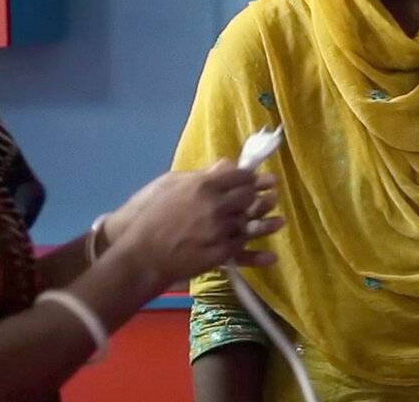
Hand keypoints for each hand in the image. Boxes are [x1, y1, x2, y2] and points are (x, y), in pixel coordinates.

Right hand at [113, 160, 282, 283]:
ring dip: (265, 222)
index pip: (239, 177)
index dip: (254, 178)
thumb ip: (202, 174)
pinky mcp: (218, 254)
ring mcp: (219, 231)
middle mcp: (216, 206)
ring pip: (248, 224)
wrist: (139, 253)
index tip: (263, 179)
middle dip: (260, 196)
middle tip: (271, 195)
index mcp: (205, 185)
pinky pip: (241, 249)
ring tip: (279, 221)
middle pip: (248, 198)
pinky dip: (255, 249)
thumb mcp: (171, 184)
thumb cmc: (150, 214)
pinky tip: (270, 252)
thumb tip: (226, 165)